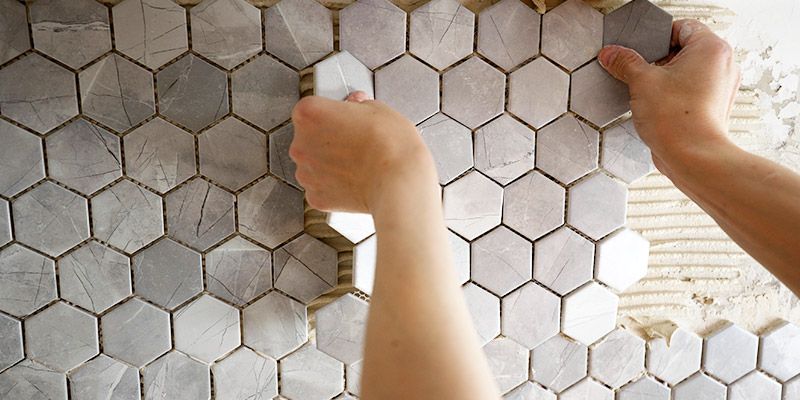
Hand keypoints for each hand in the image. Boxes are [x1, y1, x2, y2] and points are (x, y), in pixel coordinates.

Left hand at [290, 92, 436, 213]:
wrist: (399, 183)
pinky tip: (354, 180)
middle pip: (308, 137)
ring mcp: (305, 173)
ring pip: (314, 164)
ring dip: (329, 163)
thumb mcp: (379, 109)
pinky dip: (334, 185)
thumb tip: (358, 107)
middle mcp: (300, 144)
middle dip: (327, 138)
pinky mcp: (315, 197)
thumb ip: (359, 105)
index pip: (310, 109)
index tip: (343, 117)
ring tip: (357, 162)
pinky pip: (321, 187)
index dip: (330, 113)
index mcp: (309, 114)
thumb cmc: (391, 146)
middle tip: (355, 140)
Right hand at [598, 19, 740, 176]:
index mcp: (711, 48)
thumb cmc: (678, 120)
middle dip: (659, 59)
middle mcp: (723, 65)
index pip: (682, 26)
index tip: (639, 49)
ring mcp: (721, 87)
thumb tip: (612, 54)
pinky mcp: (714, 107)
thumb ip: (625, 62)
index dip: (656, 36)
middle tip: (641, 71)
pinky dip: (675, 94)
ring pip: (688, 71)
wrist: (692, 157)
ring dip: (666, 78)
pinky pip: (692, 91)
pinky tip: (659, 106)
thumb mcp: (641, 82)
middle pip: (685, 49)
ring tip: (649, 92)